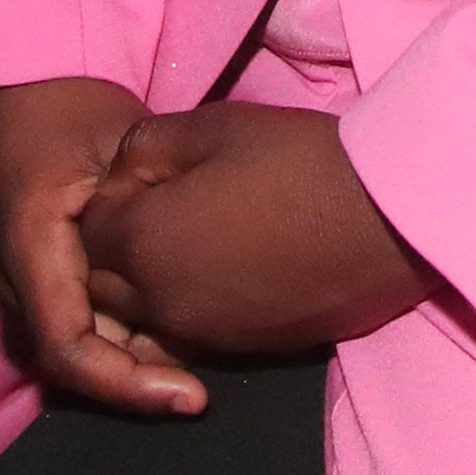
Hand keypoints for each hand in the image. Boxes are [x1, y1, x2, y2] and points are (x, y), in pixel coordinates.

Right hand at [0, 76, 213, 417]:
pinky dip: (127, 342)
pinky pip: (82, 329)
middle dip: (138, 383)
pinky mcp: (41, 285)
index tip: (191, 396)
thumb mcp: (116, 148)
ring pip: (80, 352)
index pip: (68, 348)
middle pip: (76, 363)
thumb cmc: (71, 113)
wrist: (21, 98)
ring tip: (195, 368)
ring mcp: (25, 287)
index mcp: (29, 249)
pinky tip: (174, 335)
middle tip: (202, 389)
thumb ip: (141, 209)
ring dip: (134, 366)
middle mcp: (18, 282)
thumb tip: (180, 272)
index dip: (127, 383)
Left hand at [79, 102, 435, 355]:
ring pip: (144, 319)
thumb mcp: (212, 127)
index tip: (147, 173)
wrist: (388, 218)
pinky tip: (229, 267)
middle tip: (161, 206)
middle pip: (104, 286)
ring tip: (193, 238)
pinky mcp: (245, 348)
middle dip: (117, 250)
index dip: (111, 197)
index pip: (88, 231)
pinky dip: (190, 306)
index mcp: (145, 243)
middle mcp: (162, 302)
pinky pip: (190, 333)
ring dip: (150, 285)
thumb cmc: (299, 161)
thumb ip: (146, 149)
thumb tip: (123, 175)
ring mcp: (204, 333)